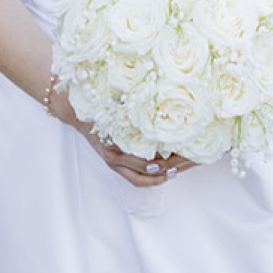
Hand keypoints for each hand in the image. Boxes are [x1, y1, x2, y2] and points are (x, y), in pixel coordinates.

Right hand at [45, 85, 193, 183]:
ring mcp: (115, 163)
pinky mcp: (115, 164)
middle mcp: (116, 156)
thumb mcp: (120, 97)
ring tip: (187, 165)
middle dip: (178, 164)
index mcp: (120, 139)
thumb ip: (139, 100)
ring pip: (147, 177)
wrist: (74, 109)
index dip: (176, 154)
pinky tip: (167, 174)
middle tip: (198, 158)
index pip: (154, 155)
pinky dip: (153, 179)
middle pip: (154, 169)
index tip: (194, 146)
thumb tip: (166, 94)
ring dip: (169, 173)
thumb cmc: (99, 100)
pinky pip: (136, 179)